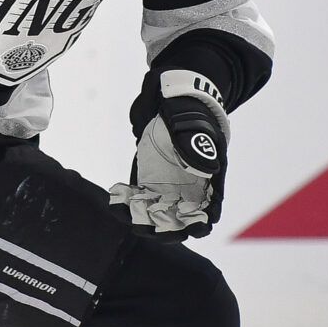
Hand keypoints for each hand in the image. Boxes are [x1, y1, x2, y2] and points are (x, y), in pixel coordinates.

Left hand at [108, 69, 228, 239]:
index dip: (203, 222)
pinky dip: (129, 205)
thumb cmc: (186, 108)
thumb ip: (197, 145)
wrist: (167, 96)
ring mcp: (168, 184)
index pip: (211, 206)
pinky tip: (116, 202)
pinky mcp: (149, 180)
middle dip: (168, 228)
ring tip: (128, 216)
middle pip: (183, 218)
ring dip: (145, 219)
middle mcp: (190, 185)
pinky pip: (140, 199)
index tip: (193, 231)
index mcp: (209, 174)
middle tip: (149, 228)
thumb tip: (210, 170)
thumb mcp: (192, 122)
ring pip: (159, 212)